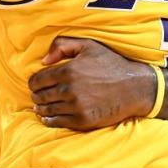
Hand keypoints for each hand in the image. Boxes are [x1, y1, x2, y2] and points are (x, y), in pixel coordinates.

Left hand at [29, 37, 156, 129]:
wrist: (134, 88)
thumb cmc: (111, 64)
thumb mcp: (88, 46)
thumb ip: (63, 45)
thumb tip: (43, 60)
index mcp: (68, 70)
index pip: (38, 80)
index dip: (33, 83)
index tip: (35, 85)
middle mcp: (69, 90)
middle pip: (41, 96)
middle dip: (36, 96)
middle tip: (37, 96)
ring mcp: (76, 107)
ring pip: (47, 110)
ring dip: (41, 108)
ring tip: (39, 107)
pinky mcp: (83, 121)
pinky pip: (58, 122)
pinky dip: (49, 121)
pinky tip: (46, 118)